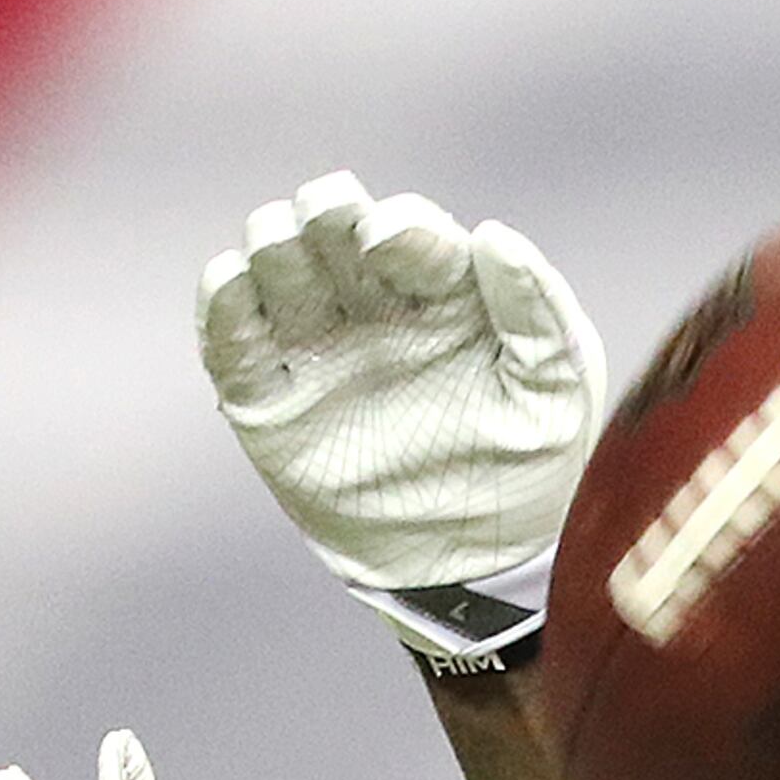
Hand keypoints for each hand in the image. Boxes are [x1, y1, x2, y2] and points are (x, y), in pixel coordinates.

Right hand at [199, 169, 607, 673]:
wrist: (478, 567)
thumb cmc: (531, 473)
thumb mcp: (557, 394)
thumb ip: (537, 311)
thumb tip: (494, 235)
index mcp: (444, 297)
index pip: (409, 231)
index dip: (397, 225)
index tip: (390, 242)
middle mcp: (374, 310)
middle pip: (330, 229)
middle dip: (325, 212)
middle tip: (328, 219)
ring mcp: (318, 350)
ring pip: (275, 264)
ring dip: (272, 242)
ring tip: (286, 251)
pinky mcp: (269, 400)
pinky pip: (230, 337)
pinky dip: (223, 301)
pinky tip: (236, 283)